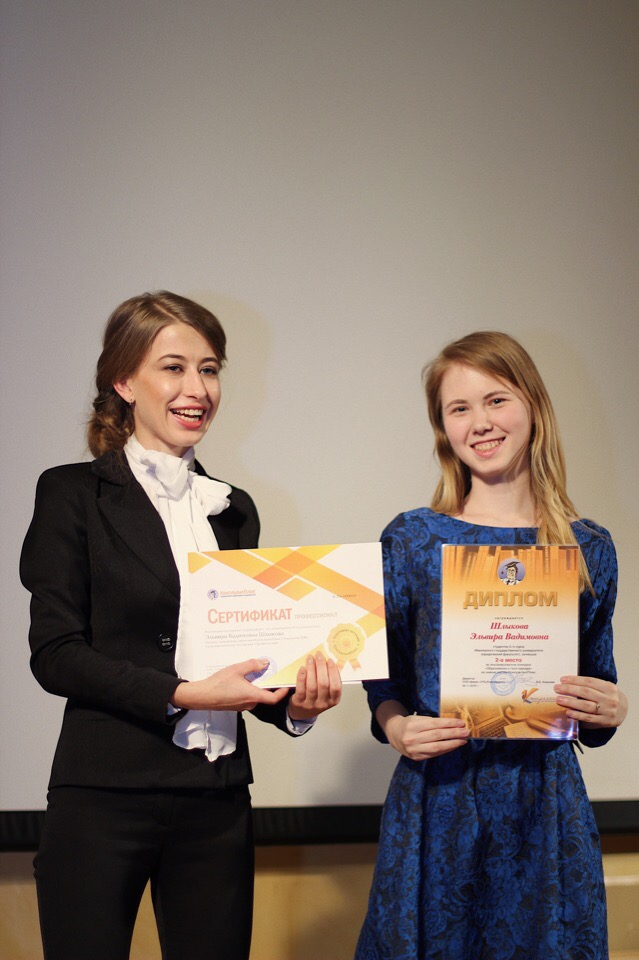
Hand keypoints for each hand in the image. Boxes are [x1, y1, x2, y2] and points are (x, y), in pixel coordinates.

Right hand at [171, 658, 288, 711]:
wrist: (202, 696)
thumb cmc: (218, 684)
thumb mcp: (236, 669)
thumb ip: (252, 665)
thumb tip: (265, 663)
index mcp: (252, 695)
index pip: (273, 698)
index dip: (282, 692)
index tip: (285, 684)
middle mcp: (249, 703)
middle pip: (264, 695)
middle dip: (268, 684)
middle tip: (270, 672)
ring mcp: (242, 705)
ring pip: (255, 695)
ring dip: (257, 685)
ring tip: (255, 673)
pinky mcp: (235, 705)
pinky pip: (246, 696)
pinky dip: (248, 688)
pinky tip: (242, 679)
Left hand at [287, 651, 341, 720]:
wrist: (302, 712)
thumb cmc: (317, 697)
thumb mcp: (327, 692)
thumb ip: (330, 680)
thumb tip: (328, 661)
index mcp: (333, 700)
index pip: (336, 686)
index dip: (334, 672)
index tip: (330, 660)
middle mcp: (323, 703)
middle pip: (323, 684)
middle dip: (321, 667)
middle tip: (318, 655)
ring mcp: (310, 704)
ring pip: (312, 685)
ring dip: (311, 669)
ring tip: (310, 659)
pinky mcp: (299, 702)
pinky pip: (300, 688)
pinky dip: (302, 677)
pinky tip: (302, 668)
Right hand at [381, 705, 469, 759]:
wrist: (394, 734)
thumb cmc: (409, 724)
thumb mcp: (417, 719)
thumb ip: (432, 722)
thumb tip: (452, 724)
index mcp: (412, 725)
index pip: (435, 724)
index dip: (449, 723)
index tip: (461, 722)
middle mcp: (412, 738)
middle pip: (437, 736)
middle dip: (454, 733)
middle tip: (466, 731)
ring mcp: (414, 750)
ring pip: (437, 747)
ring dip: (452, 743)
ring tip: (463, 740)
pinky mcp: (417, 758)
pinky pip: (434, 754)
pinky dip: (446, 750)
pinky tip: (454, 745)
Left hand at [554, 675, 627, 728]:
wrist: (623, 710)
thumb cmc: (609, 696)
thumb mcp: (605, 688)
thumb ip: (591, 686)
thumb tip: (568, 683)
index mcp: (609, 687)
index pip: (589, 681)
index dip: (574, 680)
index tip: (562, 679)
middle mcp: (609, 699)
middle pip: (586, 693)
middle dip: (569, 690)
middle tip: (557, 688)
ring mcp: (607, 711)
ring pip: (586, 706)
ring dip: (571, 702)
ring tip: (559, 700)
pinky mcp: (604, 721)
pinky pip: (588, 718)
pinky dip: (577, 715)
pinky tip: (568, 712)